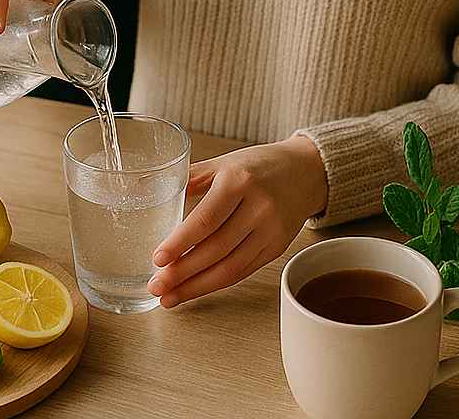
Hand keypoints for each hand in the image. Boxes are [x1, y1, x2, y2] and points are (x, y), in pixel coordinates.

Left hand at [147, 135, 327, 308]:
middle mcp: (258, 208)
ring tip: (169, 296)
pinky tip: (196, 288)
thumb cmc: (258, 164)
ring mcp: (271, 231)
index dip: (180, 243)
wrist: (304, 171)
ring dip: (196, 287)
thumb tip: (154, 194)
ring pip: (230, 268)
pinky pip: (243, 271)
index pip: (206, 219)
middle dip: (182, 273)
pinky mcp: (276, 248)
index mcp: (239, 181)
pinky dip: (216, 283)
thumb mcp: (223, 162)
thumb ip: (191, 179)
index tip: (158, 258)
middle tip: (156, 285)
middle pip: (216, 249)